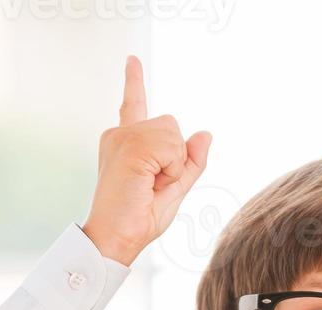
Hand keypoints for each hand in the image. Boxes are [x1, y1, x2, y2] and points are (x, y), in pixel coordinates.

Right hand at [81, 55, 211, 265]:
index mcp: (126, 142)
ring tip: (148, 186)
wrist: (116, 238)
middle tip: (151, 186)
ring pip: (173, 133)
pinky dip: (171, 169)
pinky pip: (172, 146)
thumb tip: (205, 134)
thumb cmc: (138, 219)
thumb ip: (190, 162)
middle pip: (171, 125)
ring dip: (173, 165)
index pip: (133, 104)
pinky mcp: (131, 145)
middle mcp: (120, 134)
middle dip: (175, 158)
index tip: (133, 60)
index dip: (134, 81)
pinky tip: (149, 183)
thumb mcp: (174, 190)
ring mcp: (123, 137)